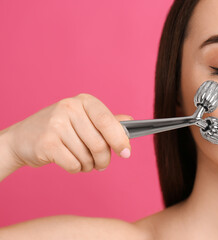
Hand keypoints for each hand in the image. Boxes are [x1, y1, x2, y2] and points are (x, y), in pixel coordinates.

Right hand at [5, 93, 132, 172]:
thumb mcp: (83, 119)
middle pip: (100, 143)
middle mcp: (70, 108)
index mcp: (83, 101)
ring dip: (89, 166)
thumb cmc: (59, 130)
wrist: (22, 139)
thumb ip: (106, 121)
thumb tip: (130, 121)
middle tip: (101, 165)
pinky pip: (74, 164)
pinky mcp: (47, 142)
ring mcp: (56, 124)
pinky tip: (70, 163)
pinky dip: (76, 169)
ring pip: (87, 157)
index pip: (107, 121)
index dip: (119, 140)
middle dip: (104, 160)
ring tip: (82, 162)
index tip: (126, 153)